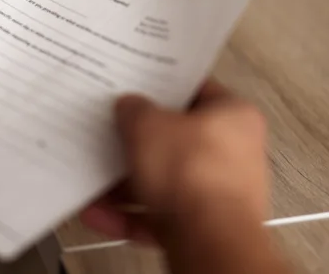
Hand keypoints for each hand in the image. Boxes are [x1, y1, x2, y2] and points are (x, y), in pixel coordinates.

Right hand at [81, 81, 269, 245]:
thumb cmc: (194, 175)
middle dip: (137, 142)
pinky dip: (128, 214)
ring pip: (163, 181)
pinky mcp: (201, 226)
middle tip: (111, 133)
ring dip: (124, 183)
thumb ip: (134, 110)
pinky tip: (98, 212)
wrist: (208, 241)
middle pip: (176, 140)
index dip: (164, 87)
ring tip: (93, 178)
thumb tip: (129, 107)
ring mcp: (219, 192)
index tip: (139, 89)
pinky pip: (158, 214)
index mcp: (234, 116)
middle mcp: (233, 154)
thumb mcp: (148, 125)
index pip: (196, 91)